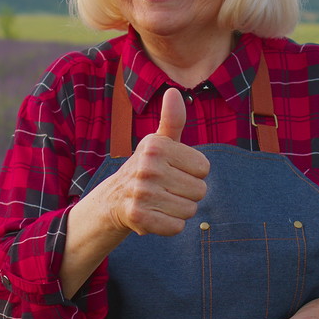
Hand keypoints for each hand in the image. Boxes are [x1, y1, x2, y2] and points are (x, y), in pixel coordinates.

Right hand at [91, 87, 209, 236]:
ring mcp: (141, 192)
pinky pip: (176, 227)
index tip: (174, 171)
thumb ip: (172, 120)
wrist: (114, 199)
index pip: (204, 168)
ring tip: (161, 201)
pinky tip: (156, 215)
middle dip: (187, 194)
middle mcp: (147, 167)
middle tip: (167, 189)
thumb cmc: (147, 168)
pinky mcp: (138, 216)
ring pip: (190, 210)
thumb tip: (174, 92)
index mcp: (156, 146)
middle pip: (200, 190)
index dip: (193, 173)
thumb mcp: (159, 143)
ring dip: (179, 210)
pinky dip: (170, 225)